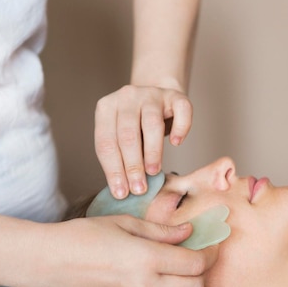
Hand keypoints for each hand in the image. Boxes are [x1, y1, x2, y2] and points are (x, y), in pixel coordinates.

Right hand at [44, 215, 217, 286]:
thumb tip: (188, 231)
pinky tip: (158, 272)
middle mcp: (146, 285)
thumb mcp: (124, 224)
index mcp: (147, 259)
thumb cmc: (83, 235)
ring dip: (187, 283)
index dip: (209, 253)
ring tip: (179, 263)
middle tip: (199, 254)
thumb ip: (161, 231)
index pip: (196, 264)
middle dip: (203, 272)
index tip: (211, 242)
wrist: (49, 262)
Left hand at [95, 84, 192, 198]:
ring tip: (153, 172)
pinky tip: (177, 143)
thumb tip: (124, 190)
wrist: (157, 99)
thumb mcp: (120, 137)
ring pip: (151, 123)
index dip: (113, 170)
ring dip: (152, 151)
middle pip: (127, 134)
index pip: (106, 143)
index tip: (121, 193)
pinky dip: (180, 128)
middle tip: (139, 188)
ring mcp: (151, 93)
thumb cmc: (136, 125)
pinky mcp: (174, 95)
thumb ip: (120, 157)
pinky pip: (181, 110)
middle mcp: (126, 97)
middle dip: (132, 165)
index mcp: (106, 108)